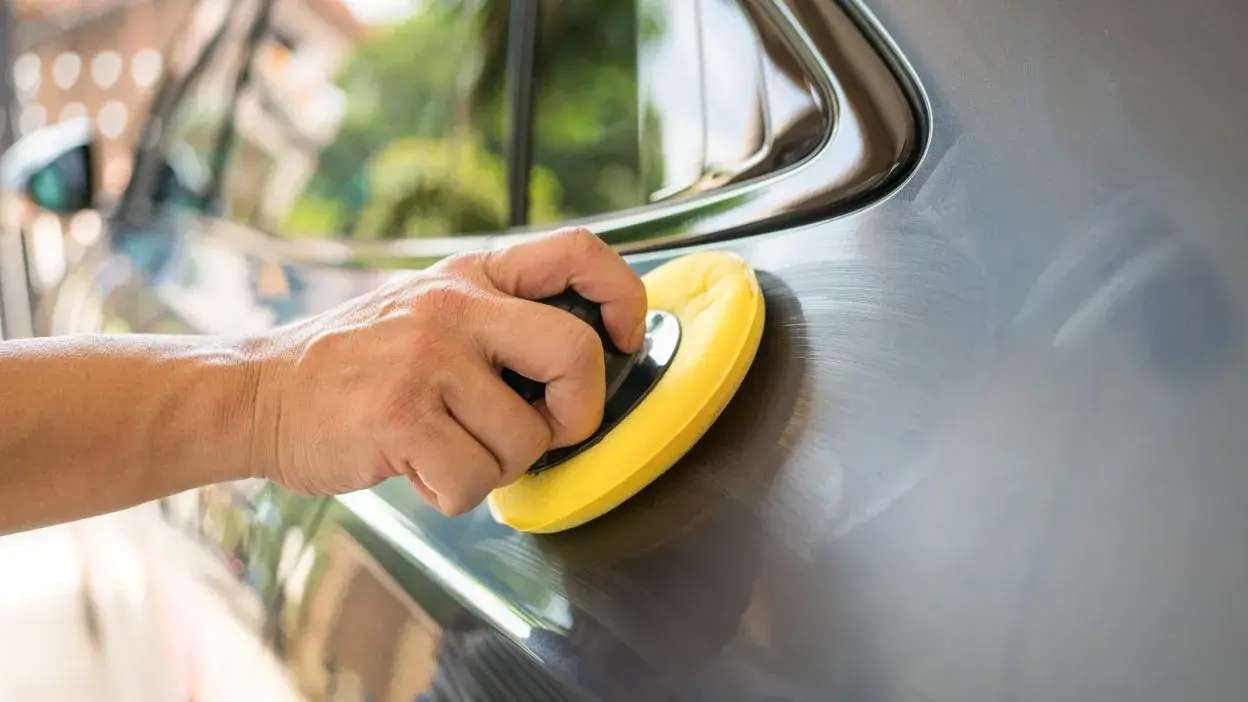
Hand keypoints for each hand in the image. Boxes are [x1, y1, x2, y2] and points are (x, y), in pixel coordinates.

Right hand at [248, 228, 646, 514]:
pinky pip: (474, 481)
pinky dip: (453, 494)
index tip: (624, 337)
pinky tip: (416, 468)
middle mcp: (454, 306)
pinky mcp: (400, 416)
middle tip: (546, 430)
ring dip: (497, 468)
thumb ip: (496, 321)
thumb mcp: (426, 309)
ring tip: (447, 450)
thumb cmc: (356, 364)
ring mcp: (427, 359)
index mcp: (471, 275)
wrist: (258, 393)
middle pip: (576, 353)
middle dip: (578, 413)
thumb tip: (585, 366)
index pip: (577, 252)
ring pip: (525, 440)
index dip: (623, 295)